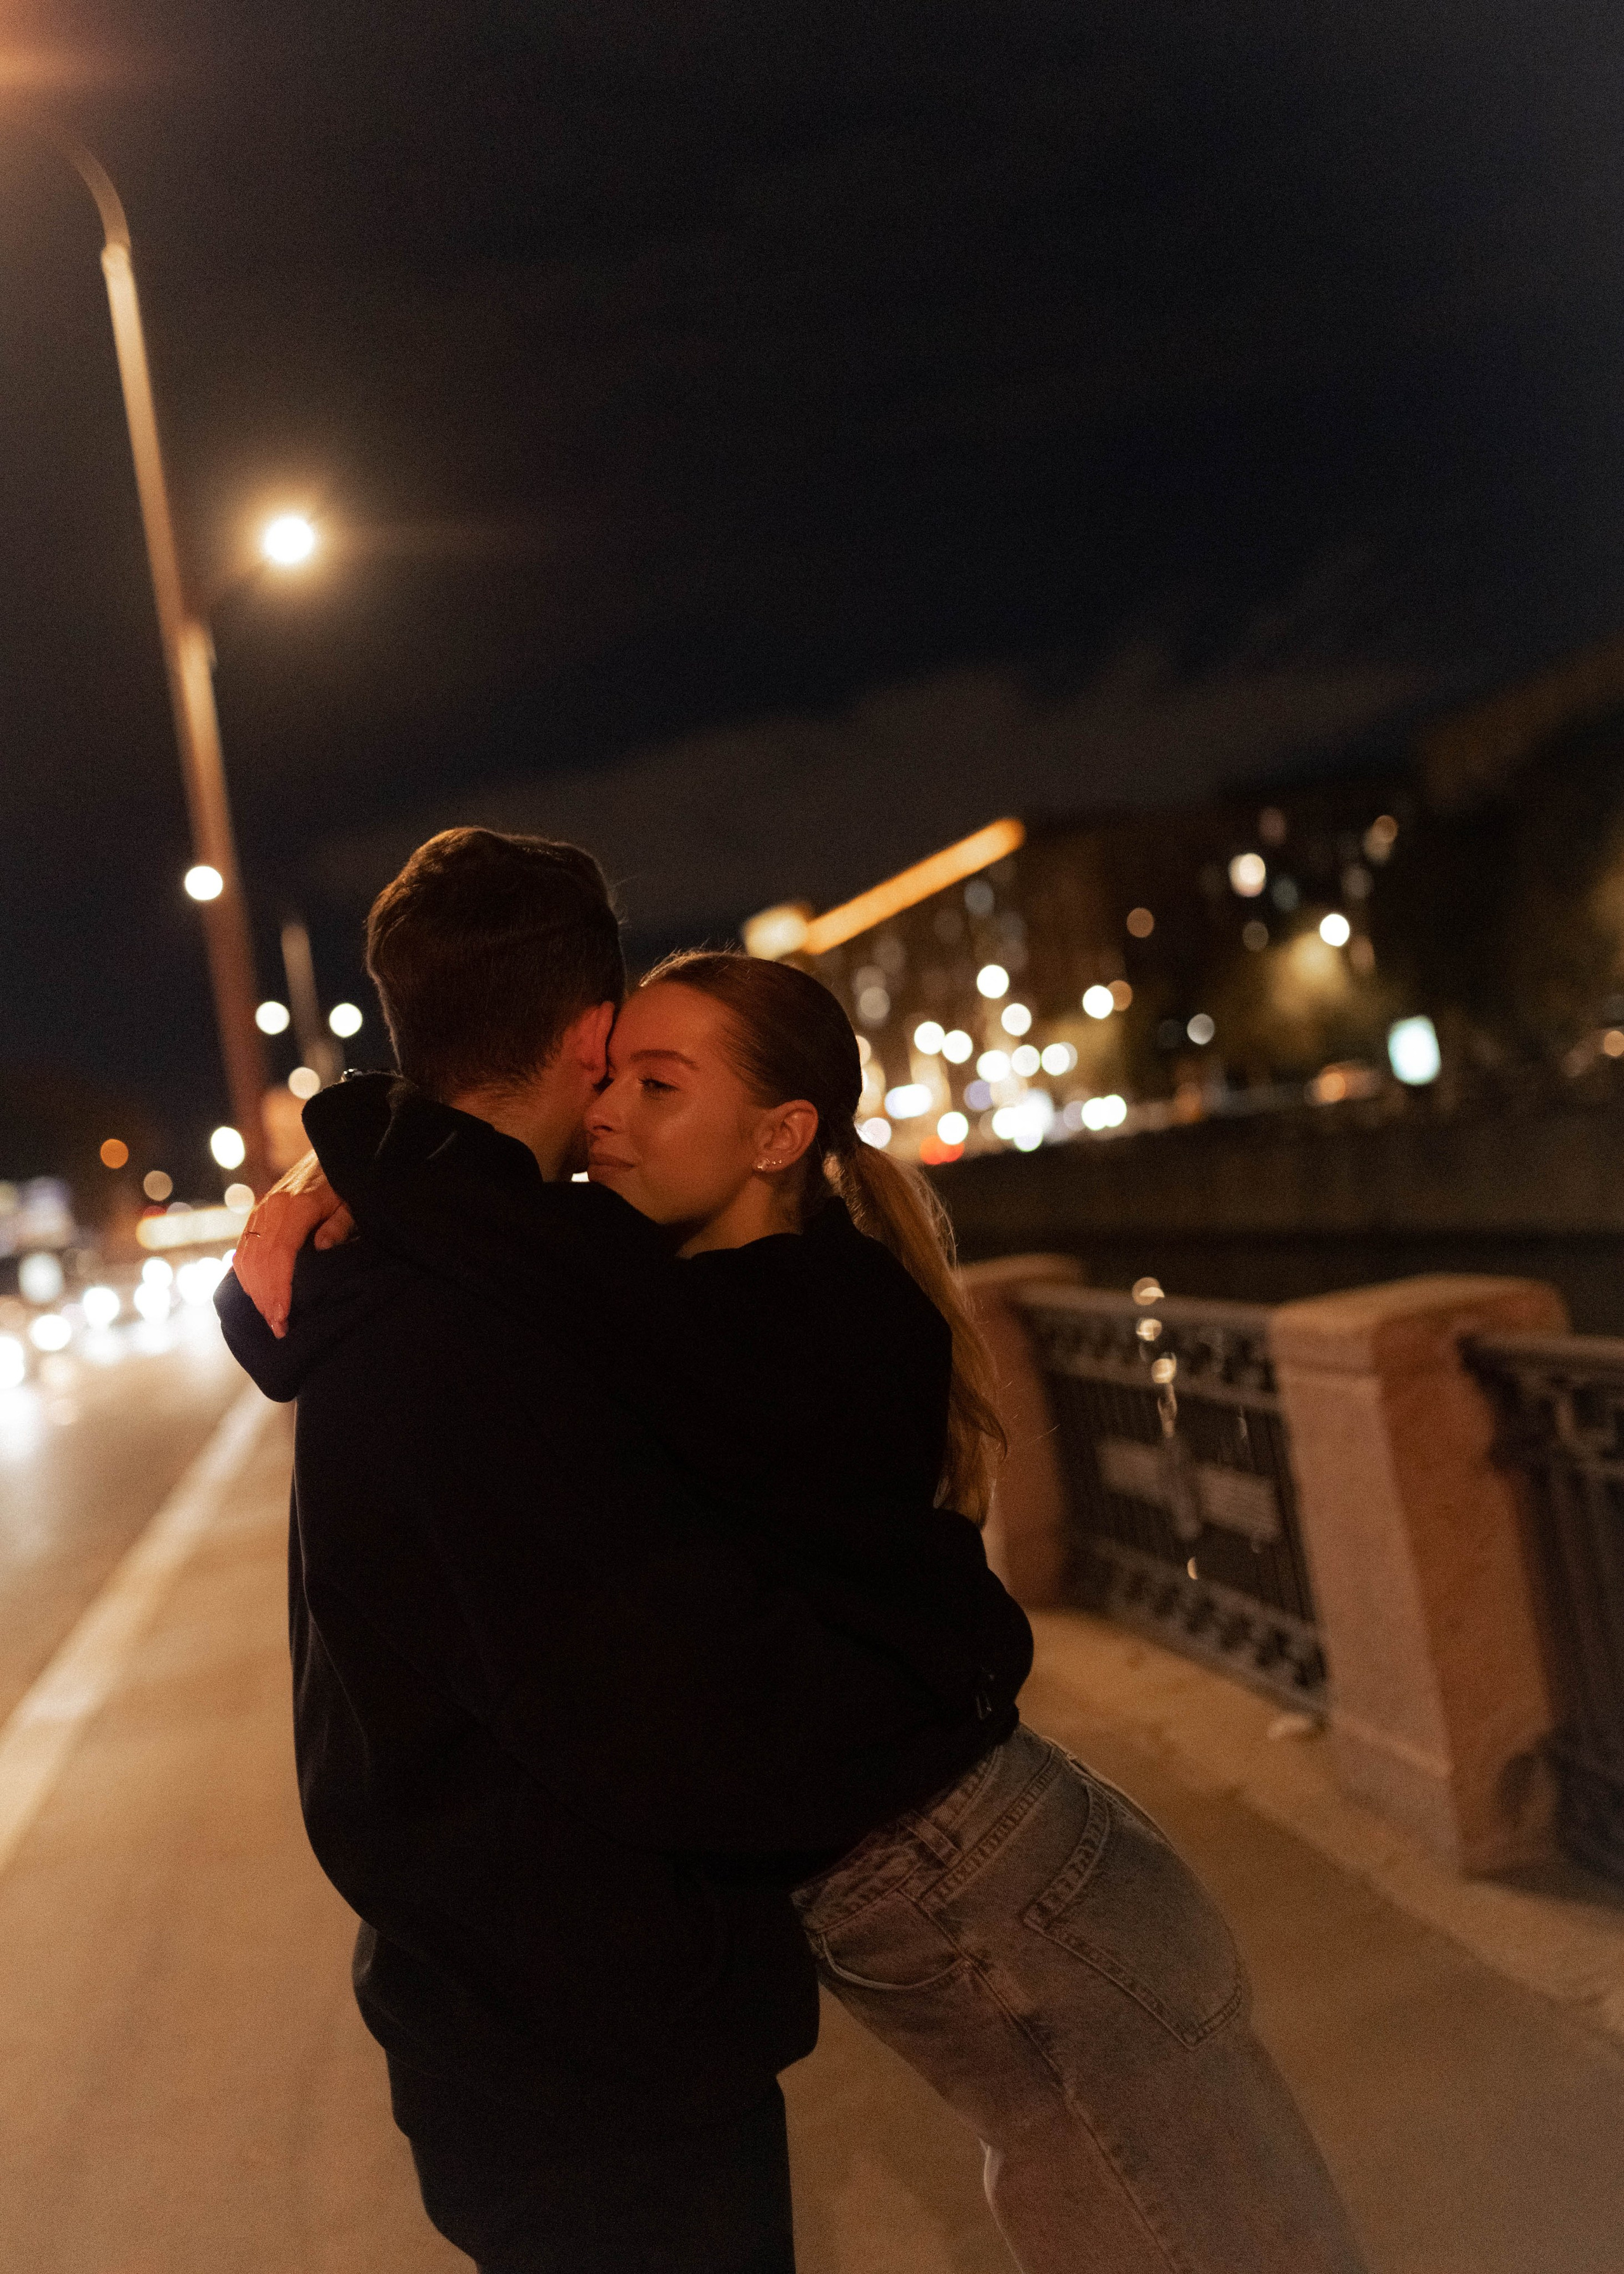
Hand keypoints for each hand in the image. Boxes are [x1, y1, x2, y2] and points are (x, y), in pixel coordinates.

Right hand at [234, 1152, 353, 1337]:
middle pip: (259, 1262)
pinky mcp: (258, 1214)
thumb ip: (339, 1225)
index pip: (279, 1256)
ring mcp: (261, 1210)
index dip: (278, 1290)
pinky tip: (256, 1294)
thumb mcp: (351, 1201)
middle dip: (266, 1299)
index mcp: (294, 1206)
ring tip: (270, 1318)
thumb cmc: (345, 1180)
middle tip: (278, 1329)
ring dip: (255, 1291)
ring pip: (247, 1257)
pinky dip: (247, 1274)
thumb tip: (321, 1250)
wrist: (330, 1150)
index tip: (284, 1317)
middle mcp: (271, 1208)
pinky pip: (245, 1248)